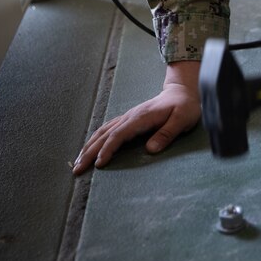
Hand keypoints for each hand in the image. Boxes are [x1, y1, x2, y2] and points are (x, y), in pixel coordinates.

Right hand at [72, 61, 201, 174]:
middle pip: (105, 134)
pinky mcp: (128, 120)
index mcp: (141, 117)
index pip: (119, 135)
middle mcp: (130, 116)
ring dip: (89, 146)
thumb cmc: (184, 107)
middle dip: (90, 152)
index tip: (98, 164)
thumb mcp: (183, 120)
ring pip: (103, 131)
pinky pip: (107, 130)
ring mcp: (127, 117)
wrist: (182, 92)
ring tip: (77, 162)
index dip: (108, 149)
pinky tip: (89, 149)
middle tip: (77, 169)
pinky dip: (95, 140)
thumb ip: (167, 134)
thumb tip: (150, 150)